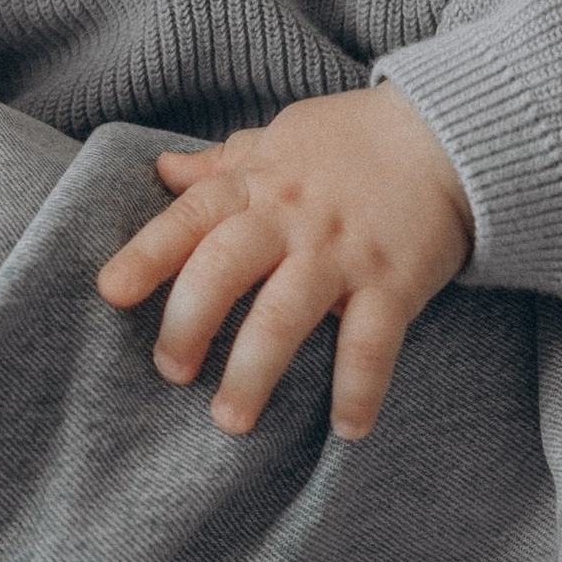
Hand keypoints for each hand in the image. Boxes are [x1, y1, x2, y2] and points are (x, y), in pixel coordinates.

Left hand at [95, 84, 474, 439]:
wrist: (450, 133)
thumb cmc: (353, 141)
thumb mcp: (279, 138)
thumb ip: (223, 163)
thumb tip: (162, 170)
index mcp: (256, 185)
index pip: (189, 217)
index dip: (147, 254)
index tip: (110, 291)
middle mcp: (292, 220)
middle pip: (223, 270)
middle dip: (188, 324)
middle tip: (172, 373)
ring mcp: (342, 254)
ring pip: (285, 316)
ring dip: (253, 372)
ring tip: (230, 420)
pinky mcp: (395, 283)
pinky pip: (372, 343)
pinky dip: (359, 388)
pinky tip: (347, 428)